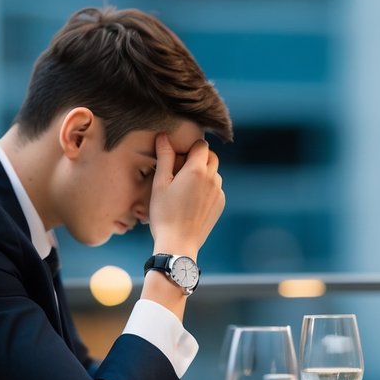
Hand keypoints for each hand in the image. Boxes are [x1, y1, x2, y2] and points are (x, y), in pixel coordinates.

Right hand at [148, 134, 224, 254]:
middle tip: (181, 170)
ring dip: (203, 173)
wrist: (178, 242)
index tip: (179, 157)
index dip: (190, 148)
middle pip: (211, 157)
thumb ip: (164, 157)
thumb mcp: (160, 183)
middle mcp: (212, 178)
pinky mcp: (220, 204)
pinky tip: (192, 200)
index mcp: (197, 170)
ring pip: (214, 173)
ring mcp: (218, 192)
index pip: (201, 145)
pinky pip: (216, 188)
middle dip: (199, 158)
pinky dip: (207, 188)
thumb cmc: (164, 213)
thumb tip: (163, 136)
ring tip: (185, 187)